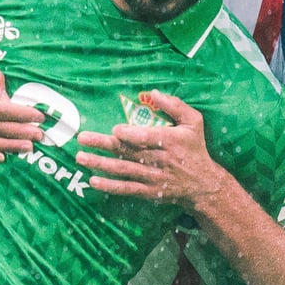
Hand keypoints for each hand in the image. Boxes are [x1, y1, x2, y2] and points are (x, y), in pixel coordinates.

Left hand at [75, 90, 228, 208]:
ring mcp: (152, 177)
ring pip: (123, 170)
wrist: (203, 184)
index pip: (146, 137)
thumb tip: (153, 93)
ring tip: (80, 158)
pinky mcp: (148, 191)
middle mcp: (159, 160)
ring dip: (100, 164)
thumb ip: (175, 105)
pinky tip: (93, 181)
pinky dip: (109, 186)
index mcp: (169, 141)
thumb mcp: (194, 122)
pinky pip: (126, 188)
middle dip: (103, 144)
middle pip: (127, 151)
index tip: (115, 129)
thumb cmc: (195, 148)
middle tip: (82, 138)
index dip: (129, 134)